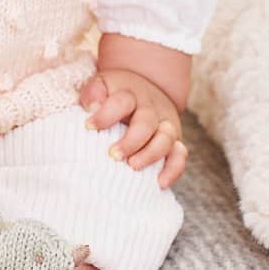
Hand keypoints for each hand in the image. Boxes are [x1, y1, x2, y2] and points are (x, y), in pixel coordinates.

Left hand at [79, 68, 187, 188]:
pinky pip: (179, 155)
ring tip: (133, 167)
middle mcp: (151, 108)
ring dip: (151, 155)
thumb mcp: (102, 86)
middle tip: (113, 155)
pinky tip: (159, 183)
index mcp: (130, 94)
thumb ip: (94, 94)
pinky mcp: (175, 140)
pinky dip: (172, 170)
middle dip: (131, 142)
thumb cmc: (115, 93)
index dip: (106, 115)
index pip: (122, 102)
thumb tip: (91, 107)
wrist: (146, 88)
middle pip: (146, 123)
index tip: (88, 127)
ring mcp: (165, 124)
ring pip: (166, 138)